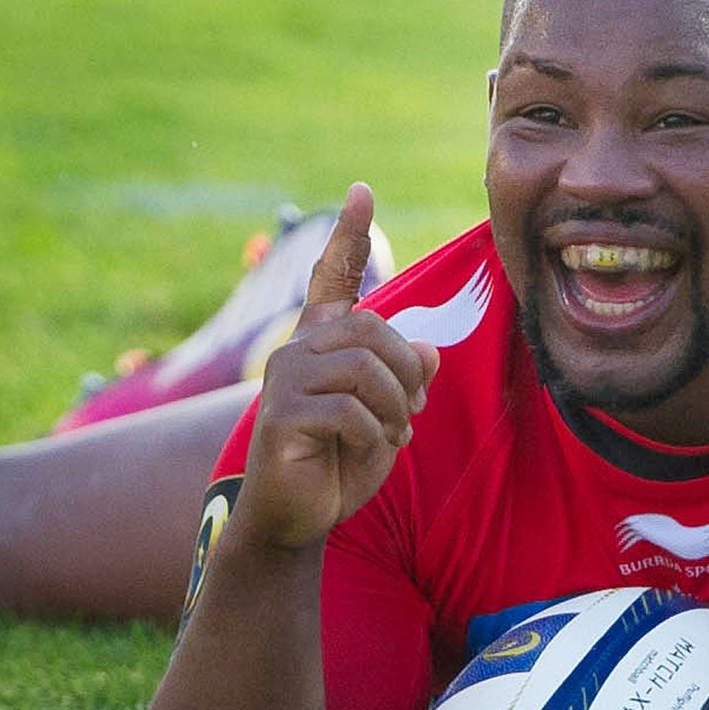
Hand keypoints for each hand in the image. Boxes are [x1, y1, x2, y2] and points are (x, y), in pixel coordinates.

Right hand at [237, 183, 440, 549]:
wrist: (299, 517)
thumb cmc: (340, 463)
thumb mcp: (387, 417)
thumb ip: (405, 379)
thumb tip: (428, 349)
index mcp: (319, 345)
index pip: (331, 280)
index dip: (346, 237)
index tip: (361, 192)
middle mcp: (295, 352)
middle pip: (371, 329)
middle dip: (406, 371)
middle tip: (413, 410)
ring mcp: (283, 383)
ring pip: (364, 367)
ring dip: (396, 406)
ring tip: (396, 432)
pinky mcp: (280, 418)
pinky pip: (350, 410)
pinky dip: (376, 433)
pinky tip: (373, 448)